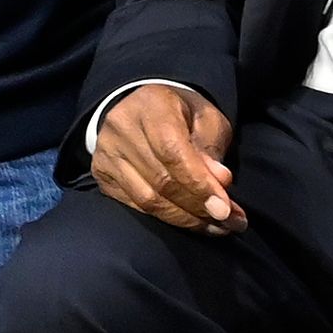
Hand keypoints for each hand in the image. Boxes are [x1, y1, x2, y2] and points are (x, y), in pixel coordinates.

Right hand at [92, 85, 245, 233]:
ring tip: (215, 227)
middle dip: (199, 207)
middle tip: (230, 223)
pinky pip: (136, 206)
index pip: (173, 152)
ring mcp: (107, 152)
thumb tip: (220, 182)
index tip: (225, 209)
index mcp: (152, 105)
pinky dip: (166, 218)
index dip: (199, 184)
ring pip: (147, 199)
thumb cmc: (183, 114)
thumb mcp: (207, 119)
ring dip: (186, 219)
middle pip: (161, 180)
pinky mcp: (102, 174)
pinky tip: (190, 222)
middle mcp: (122, 127)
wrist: (143, 108)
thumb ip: (211, 149)